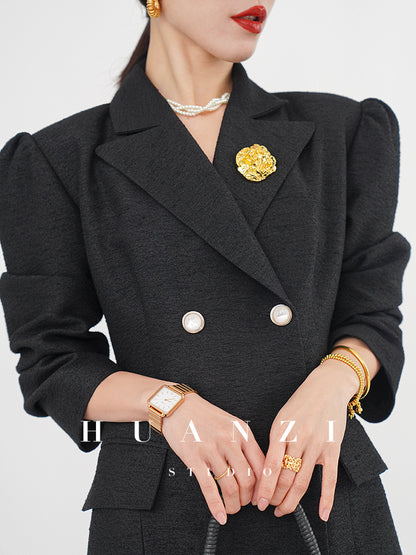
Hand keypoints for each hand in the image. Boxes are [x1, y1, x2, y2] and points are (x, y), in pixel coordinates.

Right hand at [162, 393, 265, 525]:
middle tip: (246, 503)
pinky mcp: (194, 458)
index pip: (262, 465)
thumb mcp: (232, 424)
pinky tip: (220, 515)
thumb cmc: (206, 416)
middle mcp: (229, 440)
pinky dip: (216, 506)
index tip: (263, 497)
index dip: (264, 487)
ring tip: (233, 508)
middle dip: (249, 499)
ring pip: (230, 486)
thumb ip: (245, 445)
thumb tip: (257, 472)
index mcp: (243, 432)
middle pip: (248, 479)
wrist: (179, 407)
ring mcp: (211, 449)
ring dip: (234, 504)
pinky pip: (208, 487)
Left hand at [251, 359, 359, 521]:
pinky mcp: (333, 448)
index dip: (263, 488)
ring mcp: (316, 444)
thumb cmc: (300, 403)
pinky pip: (329, 478)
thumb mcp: (281, 418)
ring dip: (291, 500)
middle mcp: (298, 438)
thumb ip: (275, 442)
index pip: (270, 466)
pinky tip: (322, 514)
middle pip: (285, 477)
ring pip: (303, 481)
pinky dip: (326, 498)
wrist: (327, 387)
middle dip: (274, 497)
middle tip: (267, 507)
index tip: (257, 501)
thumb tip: (265, 470)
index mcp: (281, 430)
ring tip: (282, 510)